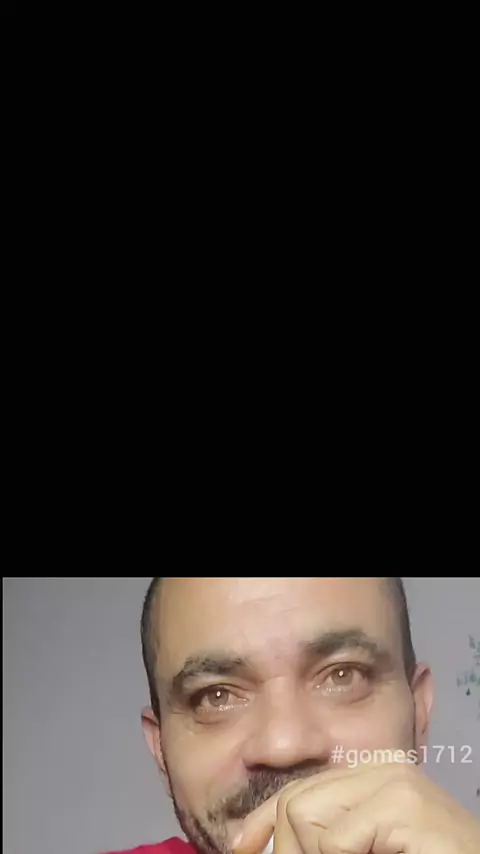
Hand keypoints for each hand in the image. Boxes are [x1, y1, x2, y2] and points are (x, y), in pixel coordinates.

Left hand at [233, 762, 479, 853]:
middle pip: (295, 800)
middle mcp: (382, 767)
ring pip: (303, 815)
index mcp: (373, 774)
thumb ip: (328, 838)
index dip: (263, 822)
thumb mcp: (365, 845)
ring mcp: (394, 780)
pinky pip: (334, 842)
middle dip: (284, 847)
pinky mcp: (402, 804)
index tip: (240, 848)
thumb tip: (268, 843)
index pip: (300, 788)